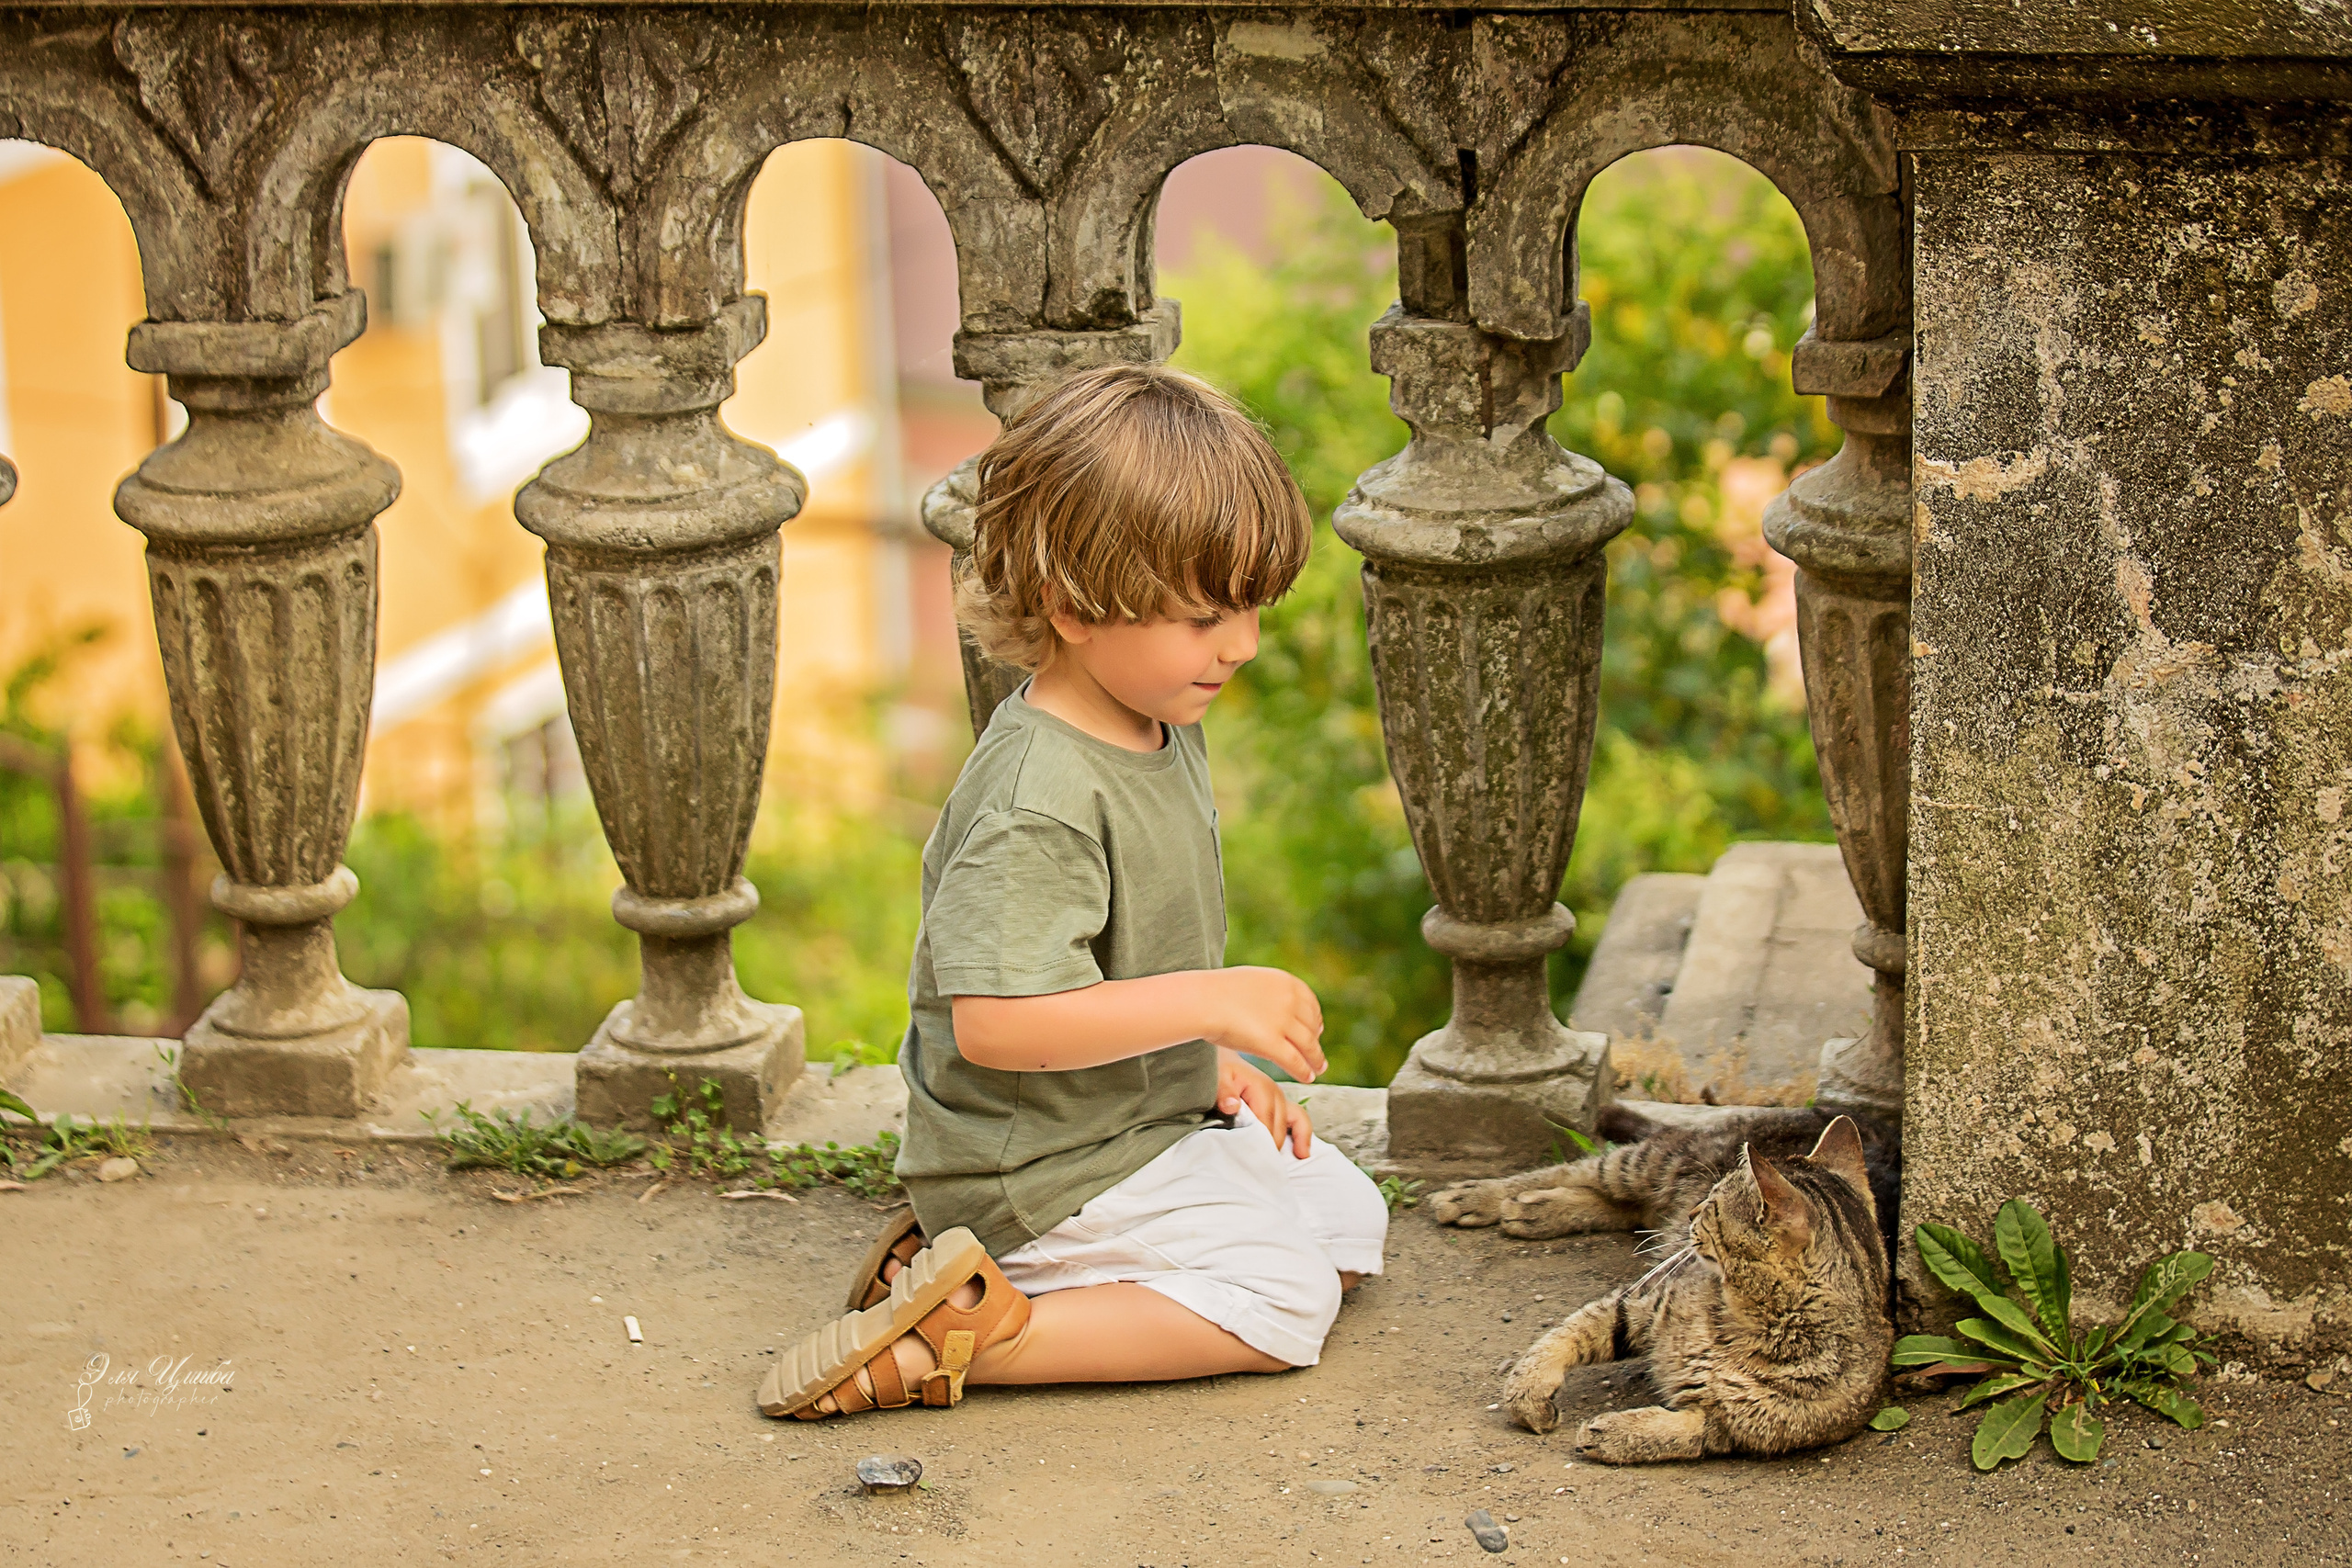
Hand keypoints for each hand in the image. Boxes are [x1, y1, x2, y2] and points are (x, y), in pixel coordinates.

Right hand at [1198, 966, 1325, 1083]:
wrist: (1203, 1000)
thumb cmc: (1217, 992)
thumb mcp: (1253, 981)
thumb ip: (1268, 992)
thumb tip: (1272, 1004)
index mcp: (1286, 982)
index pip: (1311, 1004)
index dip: (1315, 1020)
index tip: (1315, 1031)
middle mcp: (1289, 1001)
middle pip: (1312, 1026)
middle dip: (1316, 1041)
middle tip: (1316, 1053)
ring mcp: (1283, 1022)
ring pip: (1309, 1045)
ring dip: (1316, 1059)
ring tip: (1318, 1069)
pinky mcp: (1272, 1044)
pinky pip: (1295, 1061)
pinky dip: (1304, 1071)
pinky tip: (1307, 1077)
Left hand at [1216, 1047, 1314, 1158]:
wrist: (1222, 1061)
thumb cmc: (1219, 1071)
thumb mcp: (1216, 1077)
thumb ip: (1223, 1091)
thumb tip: (1233, 1106)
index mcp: (1261, 1087)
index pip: (1265, 1120)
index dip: (1261, 1141)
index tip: (1253, 1159)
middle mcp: (1276, 1092)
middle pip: (1279, 1126)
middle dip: (1271, 1147)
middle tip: (1261, 1169)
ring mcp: (1281, 1098)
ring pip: (1296, 1122)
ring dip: (1295, 1141)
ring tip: (1294, 1159)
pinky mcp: (1282, 1104)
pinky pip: (1300, 1119)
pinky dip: (1303, 1135)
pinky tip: (1302, 1152)